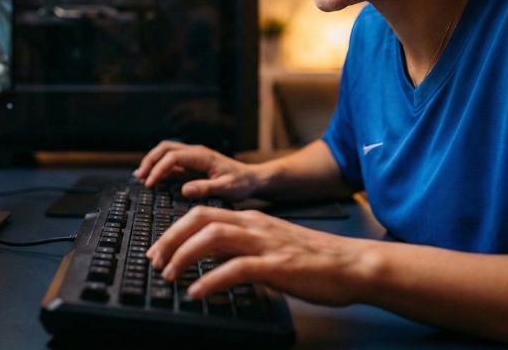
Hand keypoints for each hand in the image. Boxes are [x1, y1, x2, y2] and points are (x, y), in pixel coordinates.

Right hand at [134, 140, 260, 200]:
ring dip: (152, 161)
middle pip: (165, 148)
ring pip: (166, 152)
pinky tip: (152, 178)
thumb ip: (206, 188)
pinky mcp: (192, 164)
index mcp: (202, 156)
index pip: (173, 156)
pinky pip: (171, 161)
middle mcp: (196, 153)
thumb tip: (184, 189)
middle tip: (140, 178)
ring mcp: (193, 157)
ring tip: (141, 177)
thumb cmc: (242, 183)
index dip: (159, 169)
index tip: (150, 183)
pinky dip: (159, 167)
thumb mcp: (227, 189)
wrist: (252, 179)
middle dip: (150, 161)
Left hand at [147, 206, 370, 306]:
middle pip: (201, 220)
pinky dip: (212, 279)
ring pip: (213, 237)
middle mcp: (254, 226)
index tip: (159, 249)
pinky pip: (236, 268)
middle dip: (171, 238)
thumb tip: (215, 260)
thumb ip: (244, 248)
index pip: (203, 214)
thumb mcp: (271, 245)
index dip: (176, 230)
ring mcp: (265, 244)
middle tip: (155, 260)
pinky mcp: (277, 266)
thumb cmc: (314, 259)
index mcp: (252, 220)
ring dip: (184, 255)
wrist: (352, 264)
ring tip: (169, 275)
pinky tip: (197, 292)